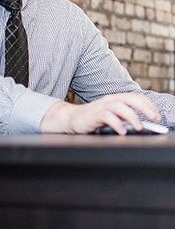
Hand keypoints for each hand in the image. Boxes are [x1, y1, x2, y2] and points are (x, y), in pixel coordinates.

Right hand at [40, 93, 159, 134]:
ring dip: (132, 117)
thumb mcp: (112, 117)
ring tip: (139, 127)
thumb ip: (124, 118)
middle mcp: (109, 100)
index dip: (148, 105)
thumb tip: (141, 124)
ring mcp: (101, 106)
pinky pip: (107, 117)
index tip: (156, 115)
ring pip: (120, 106)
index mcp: (115, 98)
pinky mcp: (94, 115)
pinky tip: (122, 131)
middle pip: (130, 99)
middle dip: (145, 108)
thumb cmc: (93, 119)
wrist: (71, 119)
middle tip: (154, 118)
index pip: (135, 97)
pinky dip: (117, 124)